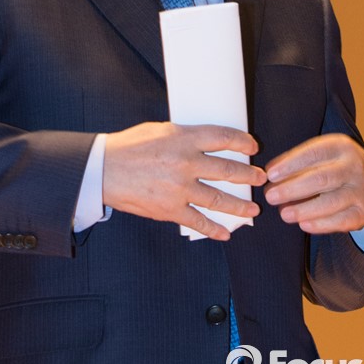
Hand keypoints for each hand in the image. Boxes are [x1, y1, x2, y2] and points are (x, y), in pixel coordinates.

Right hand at [103, 122, 266, 240]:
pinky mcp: (170, 209)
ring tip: (253, 209)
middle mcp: (186, 163)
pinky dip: (214, 228)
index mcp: (184, 138)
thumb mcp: (159, 130)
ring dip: (240, 205)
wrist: (103, 169)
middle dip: (249, 175)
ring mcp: (180, 188)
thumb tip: (206, 143)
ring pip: (219, 199)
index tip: (253, 146)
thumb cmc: (129, 146)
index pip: (223, 137)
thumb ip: (184, 136)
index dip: (242, 142)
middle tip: (260, 178)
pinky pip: (198, 221)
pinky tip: (226, 233)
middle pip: (228, 169)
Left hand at [263, 134, 363, 233]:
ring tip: (283, 213)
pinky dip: (321, 224)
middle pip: (321, 179)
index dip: (289, 165)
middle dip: (292, 189)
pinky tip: (303, 225)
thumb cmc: (336, 164)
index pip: (312, 154)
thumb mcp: (322, 152)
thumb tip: (270, 175)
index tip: (270, 175)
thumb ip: (297, 160)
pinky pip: (341, 221)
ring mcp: (361, 191)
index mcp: (340, 146)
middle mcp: (353, 167)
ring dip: (304, 210)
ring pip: (331, 202)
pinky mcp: (363, 213)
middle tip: (270, 196)